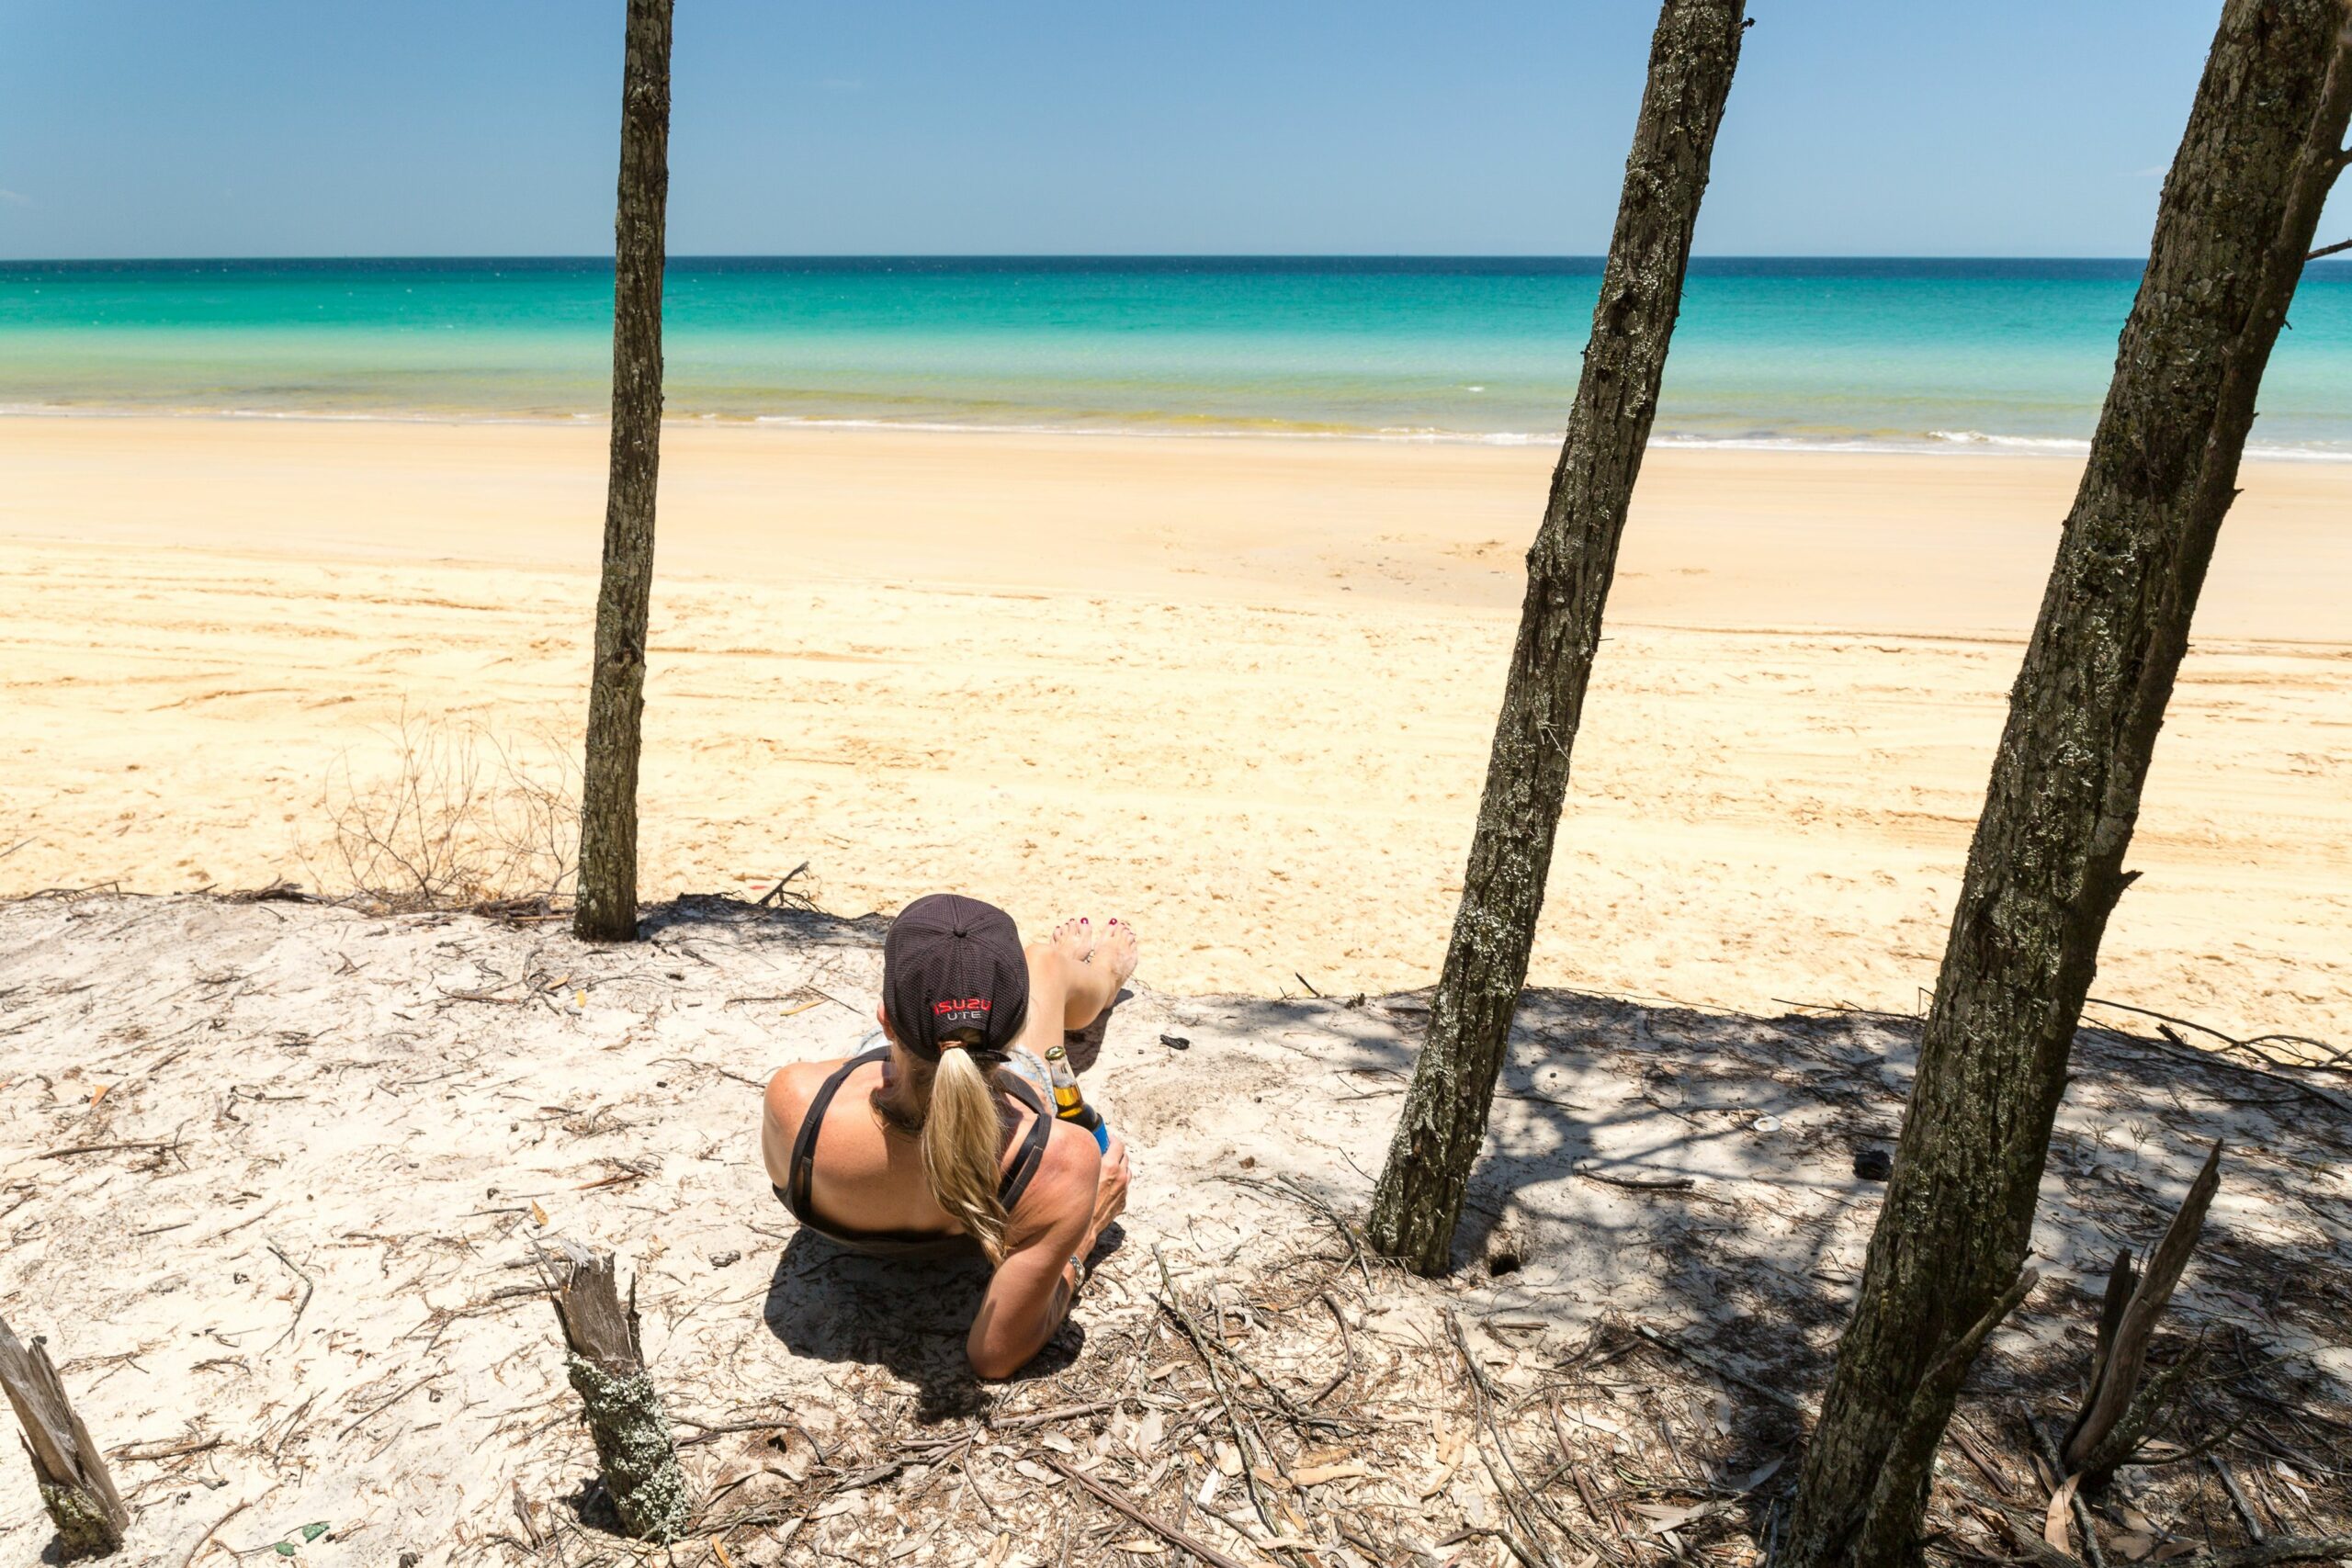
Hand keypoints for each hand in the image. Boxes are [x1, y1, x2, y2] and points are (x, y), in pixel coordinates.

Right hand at [1087, 1133, 1130, 1248]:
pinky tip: (1107, 1184)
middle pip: (1124, 1156)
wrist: (1084, 1228)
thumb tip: (1084, 1150)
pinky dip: (1118, 1181)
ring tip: (1107, 1167)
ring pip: (1127, 1171)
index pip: (1118, 1144)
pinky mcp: (1123, 1201)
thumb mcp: (1081, 1174)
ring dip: (1119, 1166)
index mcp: (1110, 1167)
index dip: (1112, 1138)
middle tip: (1105, 1150)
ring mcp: (1123, 1190)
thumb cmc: (1077, 1201)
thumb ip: (1087, 1160)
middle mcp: (1120, 1177)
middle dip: (1116, 1151)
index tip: (1106, 1137)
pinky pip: (1124, 1186)